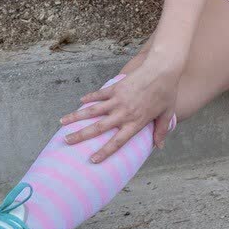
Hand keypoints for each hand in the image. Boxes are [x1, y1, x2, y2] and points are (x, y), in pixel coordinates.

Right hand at [57, 46, 185, 162]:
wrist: (162, 69)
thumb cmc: (167, 92)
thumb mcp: (166, 114)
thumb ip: (160, 131)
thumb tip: (159, 147)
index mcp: (135, 122)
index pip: (117, 142)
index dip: (104, 152)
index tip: (92, 160)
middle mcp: (123, 113)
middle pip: (98, 128)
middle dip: (81, 136)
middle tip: (66, 141)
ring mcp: (117, 100)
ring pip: (92, 111)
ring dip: (76, 116)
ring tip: (62, 122)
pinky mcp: (116, 88)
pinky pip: (99, 95)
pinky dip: (89, 98)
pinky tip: (80, 101)